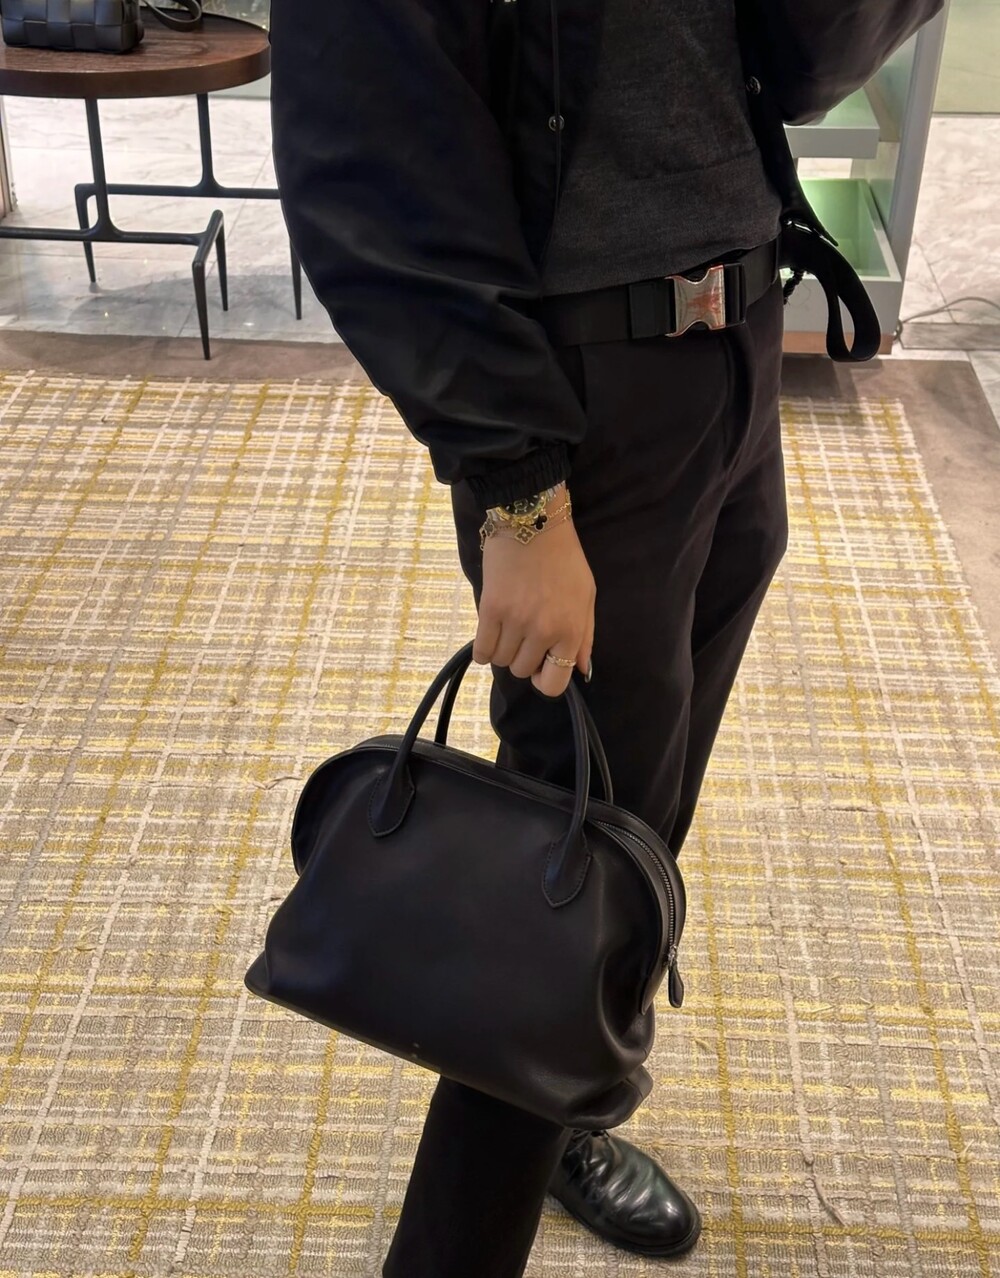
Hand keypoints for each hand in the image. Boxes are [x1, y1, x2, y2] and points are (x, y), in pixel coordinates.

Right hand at [473, 513, 595, 697]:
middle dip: (523, 658)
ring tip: (509, 627)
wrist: (532, 522)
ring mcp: (516, 621)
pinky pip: (482, 650)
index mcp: (571, 630)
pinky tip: (490, 633)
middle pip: (523, 671)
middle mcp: (544, 630)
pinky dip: (483, 649)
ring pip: (502, 662)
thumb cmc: (564, 558)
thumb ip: (584, 636)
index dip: (545, 680)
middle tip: (524, 635)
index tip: (540, 667)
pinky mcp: (491, 610)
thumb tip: (580, 670)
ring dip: (504, 650)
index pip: (554, 683)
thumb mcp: (586, 596)